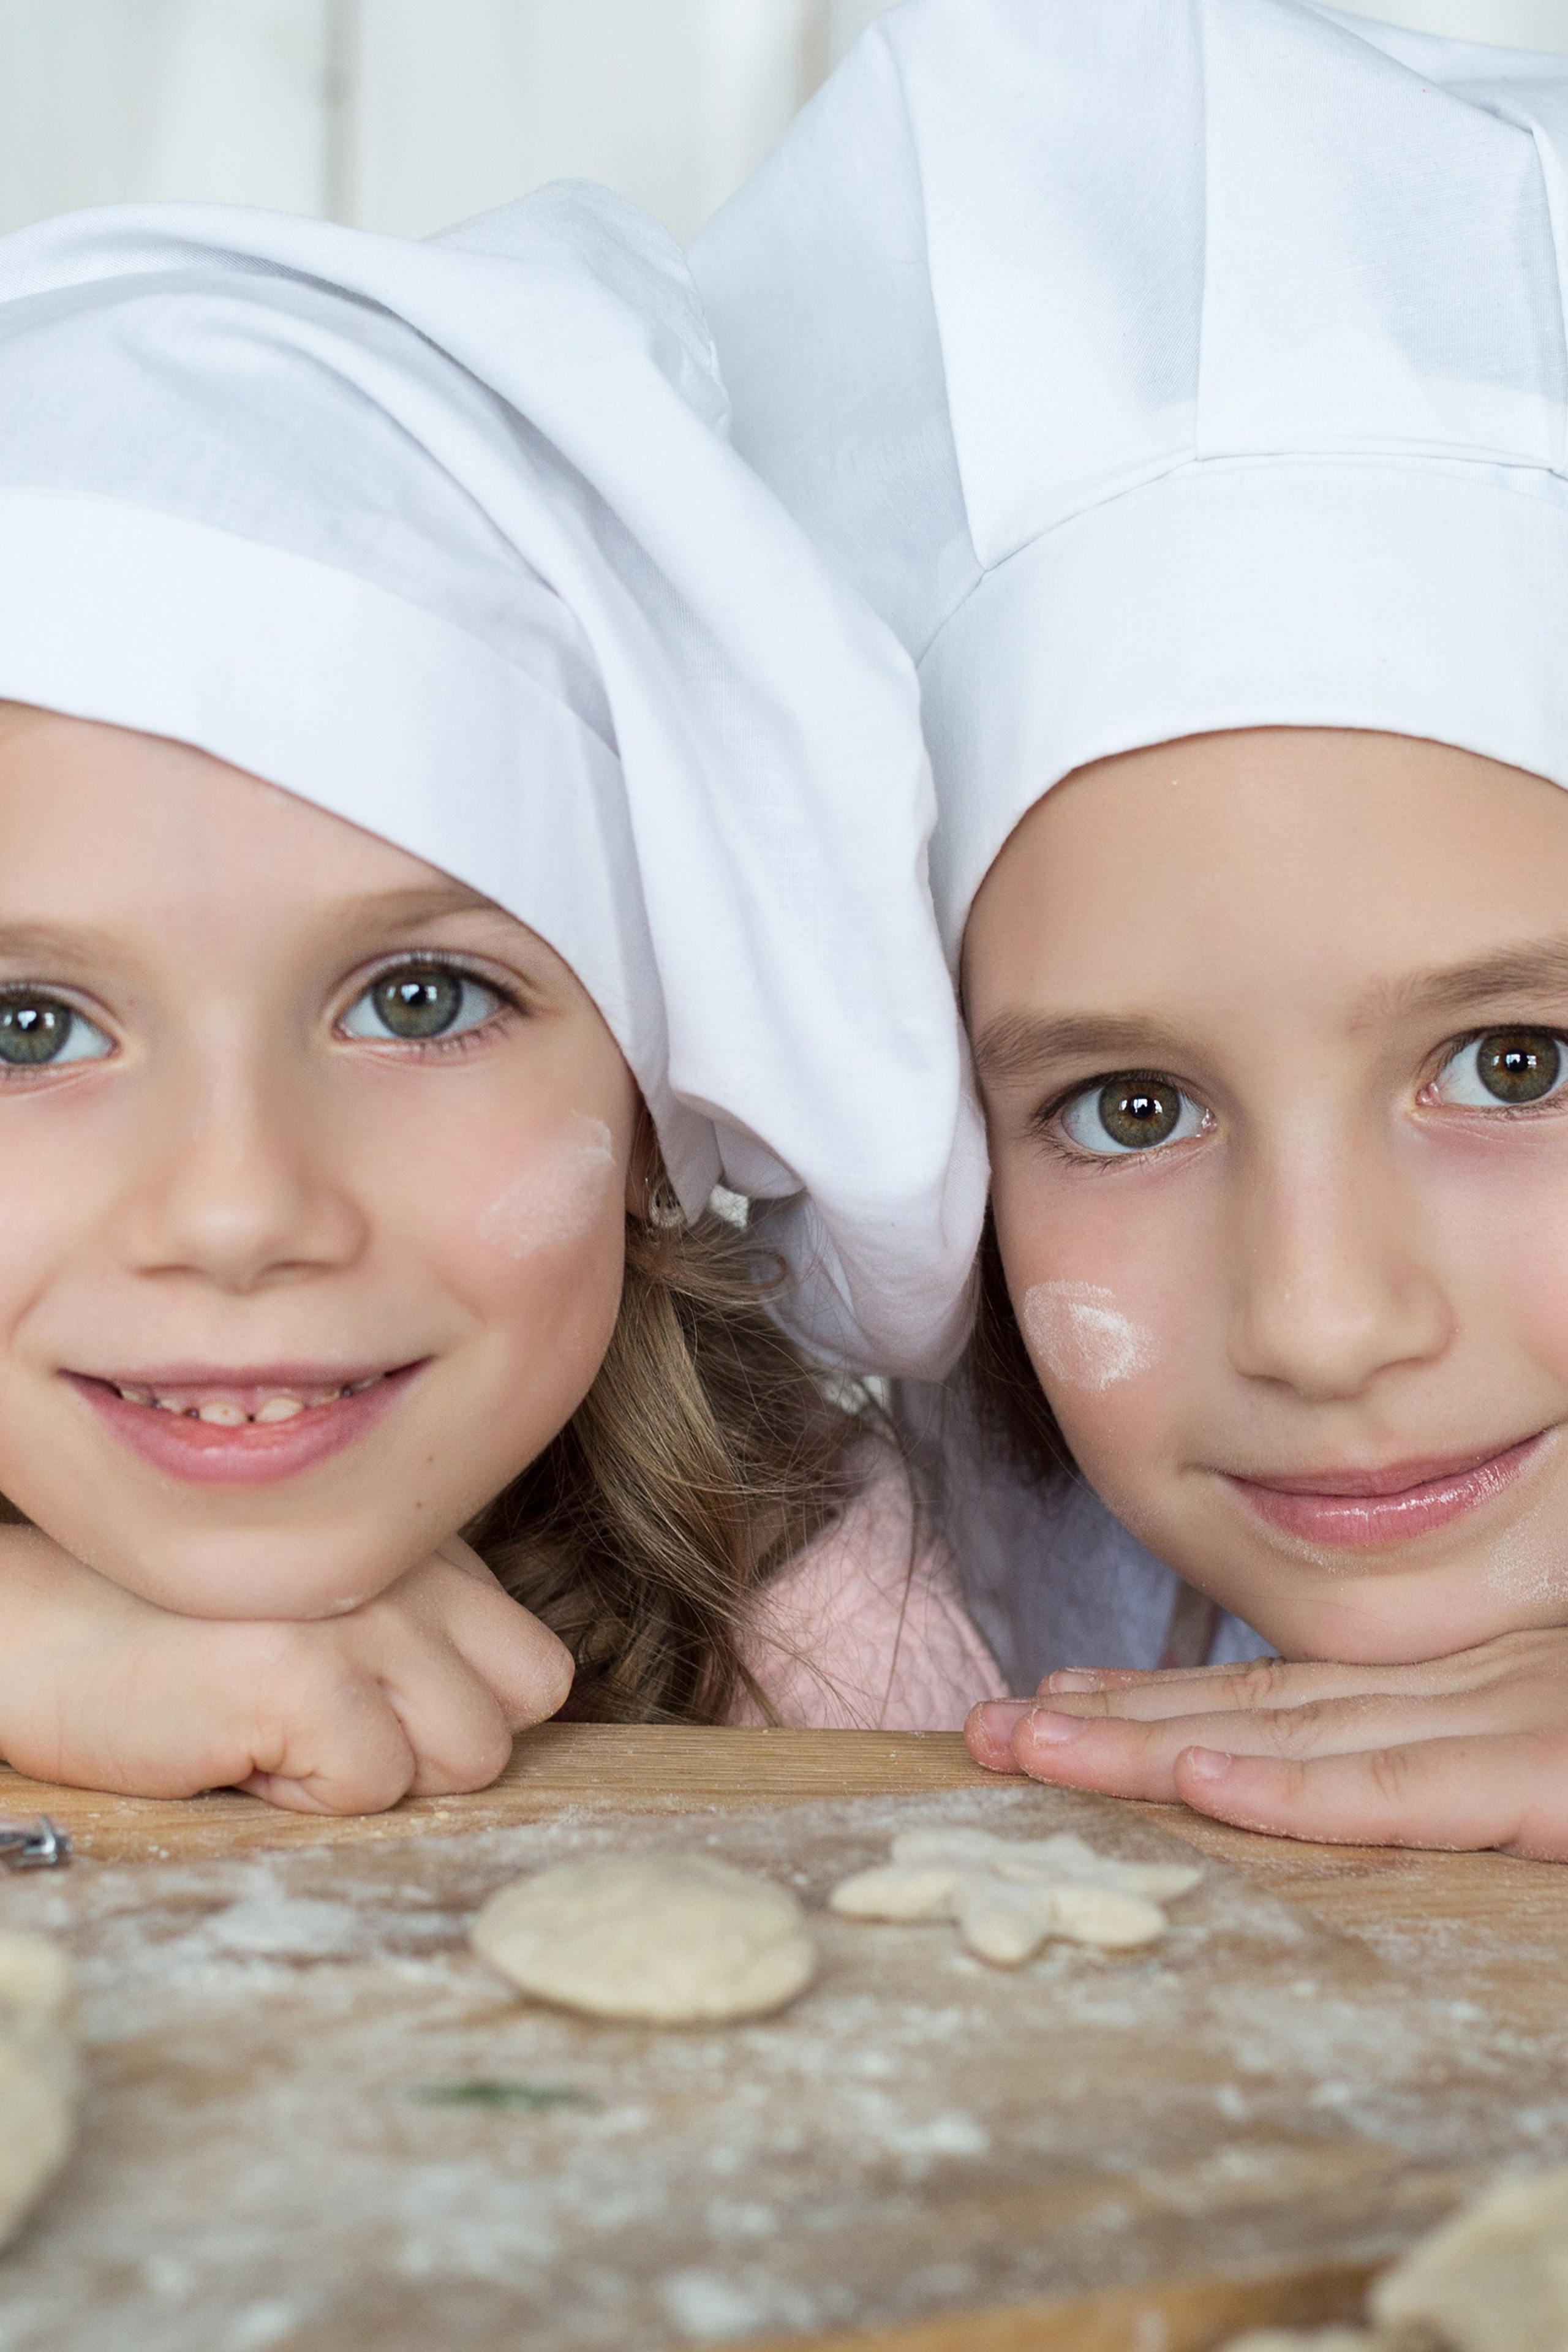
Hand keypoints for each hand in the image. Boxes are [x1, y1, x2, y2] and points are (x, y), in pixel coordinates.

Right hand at [0, 1524, 572, 1814]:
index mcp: (421, 1547)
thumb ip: (416, 1635)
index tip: (372, 1712)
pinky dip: (306, 1794)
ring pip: (467, 1757)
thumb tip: (490, 1721)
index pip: (538, 1668)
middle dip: (432, 1752)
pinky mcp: (307, 1671)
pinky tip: (238, 1745)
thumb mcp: (322, 1608)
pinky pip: (373, 1785)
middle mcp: (410, 1565)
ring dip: (371, 1772)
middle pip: (516, 1716)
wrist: (30, 1633)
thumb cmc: (174, 1636)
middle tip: (325, 1725)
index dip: (463, 1716)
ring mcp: (366, 1613)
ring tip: (279, 1728)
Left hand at [965, 1630, 1567, 1860]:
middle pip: (1256, 1707)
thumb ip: (1453, 1771)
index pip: (1283, 1694)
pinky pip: (1399, 1795)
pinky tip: (1200, 1783)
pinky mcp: (1544, 1782)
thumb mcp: (1546, 1771)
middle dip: (1112, 1719)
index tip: (1055, 1702)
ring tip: (1033, 1744)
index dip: (1160, 1698)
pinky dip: (1292, 1789)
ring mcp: (1500, 1725)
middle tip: (989, 1726)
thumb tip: (1334, 1776)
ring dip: (1151, 1742)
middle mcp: (1461, 1691)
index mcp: (1460, 1689)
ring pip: (1293, 1735)